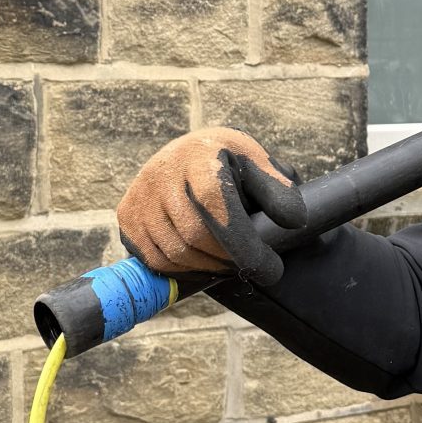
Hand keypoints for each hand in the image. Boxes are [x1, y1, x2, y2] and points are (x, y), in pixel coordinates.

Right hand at [115, 127, 307, 285]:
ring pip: (173, 253)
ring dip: (207, 269)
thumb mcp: (259, 165)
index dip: (245, 247)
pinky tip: (203, 263)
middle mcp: (163, 173)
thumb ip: (279, 191)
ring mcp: (140, 195)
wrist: (188, 152)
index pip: (218, 210)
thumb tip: (294, 221)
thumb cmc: (229, 162)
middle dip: (228, 260)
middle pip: (195, 236)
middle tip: (252, 268)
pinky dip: (181, 270)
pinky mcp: (127, 214)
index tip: (270, 268)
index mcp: (200, 157)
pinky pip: (153, 258)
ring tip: (229, 264)